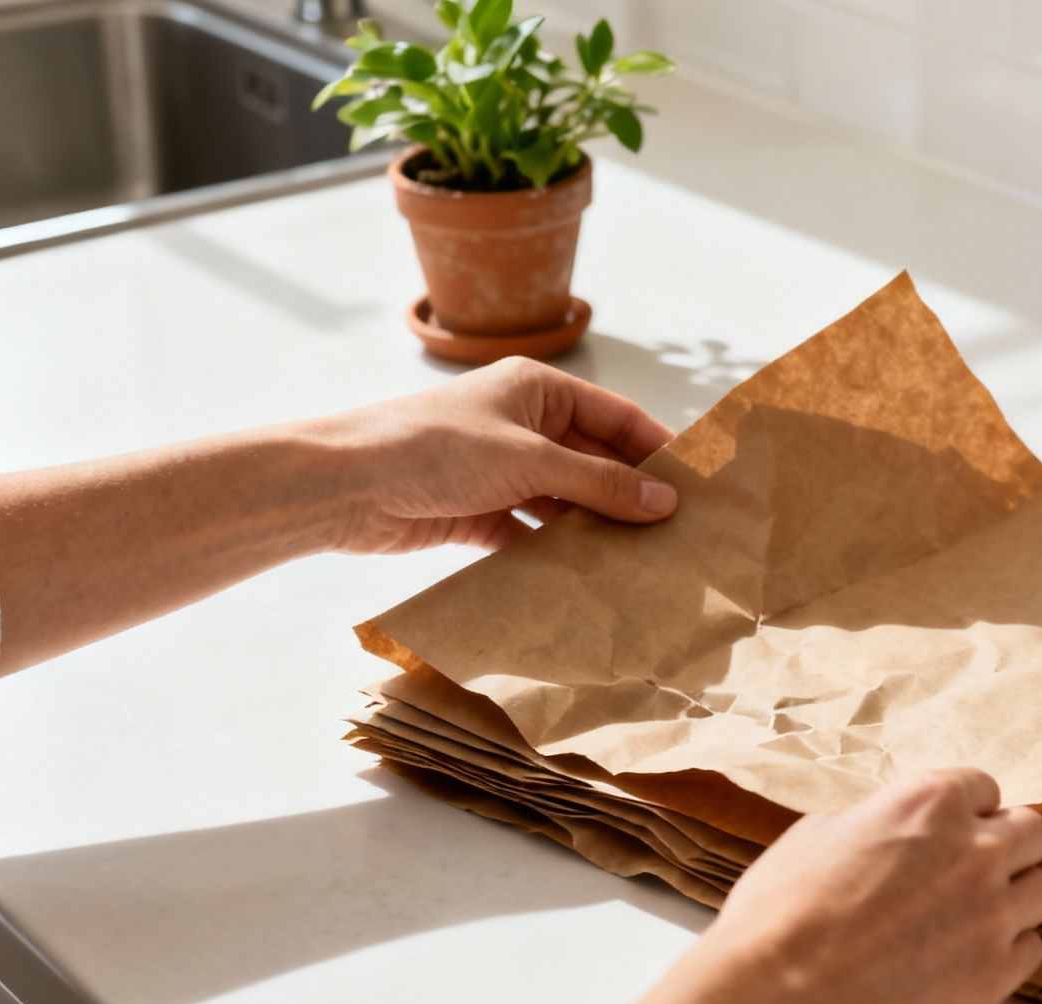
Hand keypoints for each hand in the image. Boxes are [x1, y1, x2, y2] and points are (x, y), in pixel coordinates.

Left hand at [310, 356, 677, 553]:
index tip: (696, 487)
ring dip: (596, 527)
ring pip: (567, 500)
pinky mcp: (481, 512)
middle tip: (677, 533)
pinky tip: (590, 575)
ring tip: (643, 561)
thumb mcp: (529, 461)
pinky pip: (535, 532)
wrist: (345, 486)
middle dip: (630, 495)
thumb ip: (600, 483)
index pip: (616, 417)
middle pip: (595, 461)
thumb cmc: (433, 449)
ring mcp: (502, 470)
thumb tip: (665, 502)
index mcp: (538, 389)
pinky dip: (559, 552)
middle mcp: (523, 425)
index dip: (657, 450)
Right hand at [695, 768, 1041, 1003]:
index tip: (952, 830)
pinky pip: (1031, 949)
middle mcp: (977, 850)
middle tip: (972, 870)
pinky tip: (969, 957)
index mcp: (932, 802)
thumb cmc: (783, 909)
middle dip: (1007, 846)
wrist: (779, 996)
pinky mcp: (995, 974)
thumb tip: (895, 833)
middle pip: (1032, 833)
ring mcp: (993, 914)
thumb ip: (881, 822)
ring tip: (974, 917)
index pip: (984, 788)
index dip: (966, 811)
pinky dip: (1008, 949)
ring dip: (1014, 897)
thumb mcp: (823, 832)